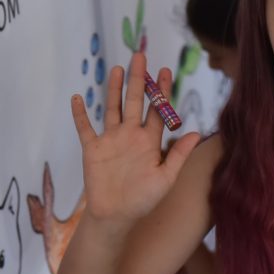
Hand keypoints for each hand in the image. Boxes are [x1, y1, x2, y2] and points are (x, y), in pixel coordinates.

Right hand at [70, 53, 199, 226]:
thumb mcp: (166, 178)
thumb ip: (179, 155)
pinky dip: (80, 114)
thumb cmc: (143, 200)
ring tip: (117, 68)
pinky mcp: (93, 149)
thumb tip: (195, 132)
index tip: (165, 70)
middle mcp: (130, 136)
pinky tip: (77, 98)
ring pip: (112, 108)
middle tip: (140, 56)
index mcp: (150, 141)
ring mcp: (111, 140)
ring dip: (113, 89)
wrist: (115, 216)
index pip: (157, 111)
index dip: (161, 91)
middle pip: (134, 102)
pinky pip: (85, 128)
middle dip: (138, 80)